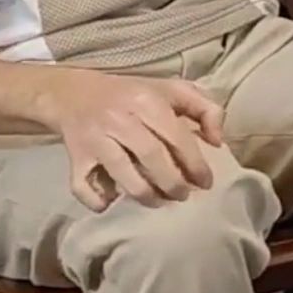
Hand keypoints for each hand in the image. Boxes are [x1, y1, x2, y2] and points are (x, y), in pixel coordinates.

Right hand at [36, 69, 225, 211]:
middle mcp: (120, 119)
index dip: (195, 163)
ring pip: (122, 173)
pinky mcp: (75, 156)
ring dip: (145, 194)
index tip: (206, 183)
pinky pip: (82, 184)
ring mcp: (95, 139)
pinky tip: (111, 202)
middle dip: (172, 183)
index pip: (176, 136)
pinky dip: (96, 199)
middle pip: (151, 157)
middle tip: (184, 196)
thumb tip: (217, 141)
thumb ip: (205, 109)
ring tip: (160, 202)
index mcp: (147, 101)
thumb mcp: (172, 90)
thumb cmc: (133, 95)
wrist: (75, 94)